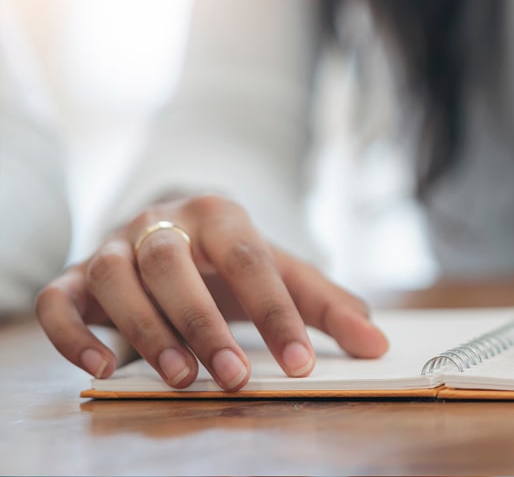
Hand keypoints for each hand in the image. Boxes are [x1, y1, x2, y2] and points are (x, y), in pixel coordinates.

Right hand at [36, 194, 387, 390]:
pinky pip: (58, 301)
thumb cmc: (231, 257)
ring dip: (147, 330)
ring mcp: (111, 245)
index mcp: (219, 213)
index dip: (275, 312)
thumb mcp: (282, 270)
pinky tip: (103, 371)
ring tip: (183, 379)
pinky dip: (73, 335)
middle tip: (236, 378)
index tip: (302, 363)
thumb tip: (375, 343)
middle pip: (173, 262)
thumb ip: (326, 305)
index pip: (249, 258)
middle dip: (204, 322)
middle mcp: (160, 222)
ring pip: (115, 278)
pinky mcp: (74, 276)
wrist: (170, 224)